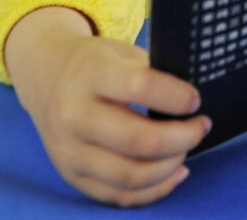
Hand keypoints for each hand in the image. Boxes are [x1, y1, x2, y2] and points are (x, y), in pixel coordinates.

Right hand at [5, 7, 210, 206]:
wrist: (44, 77)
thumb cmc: (94, 63)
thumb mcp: (119, 52)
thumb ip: (151, 72)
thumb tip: (192, 103)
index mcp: (90, 76)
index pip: (141, 87)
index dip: (177, 97)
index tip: (195, 100)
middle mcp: (74, 115)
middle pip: (140, 141)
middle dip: (183, 137)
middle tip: (201, 126)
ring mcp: (69, 151)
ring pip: (131, 176)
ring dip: (171, 166)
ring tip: (186, 148)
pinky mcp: (71, 175)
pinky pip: (118, 195)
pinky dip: (154, 189)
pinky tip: (175, 171)